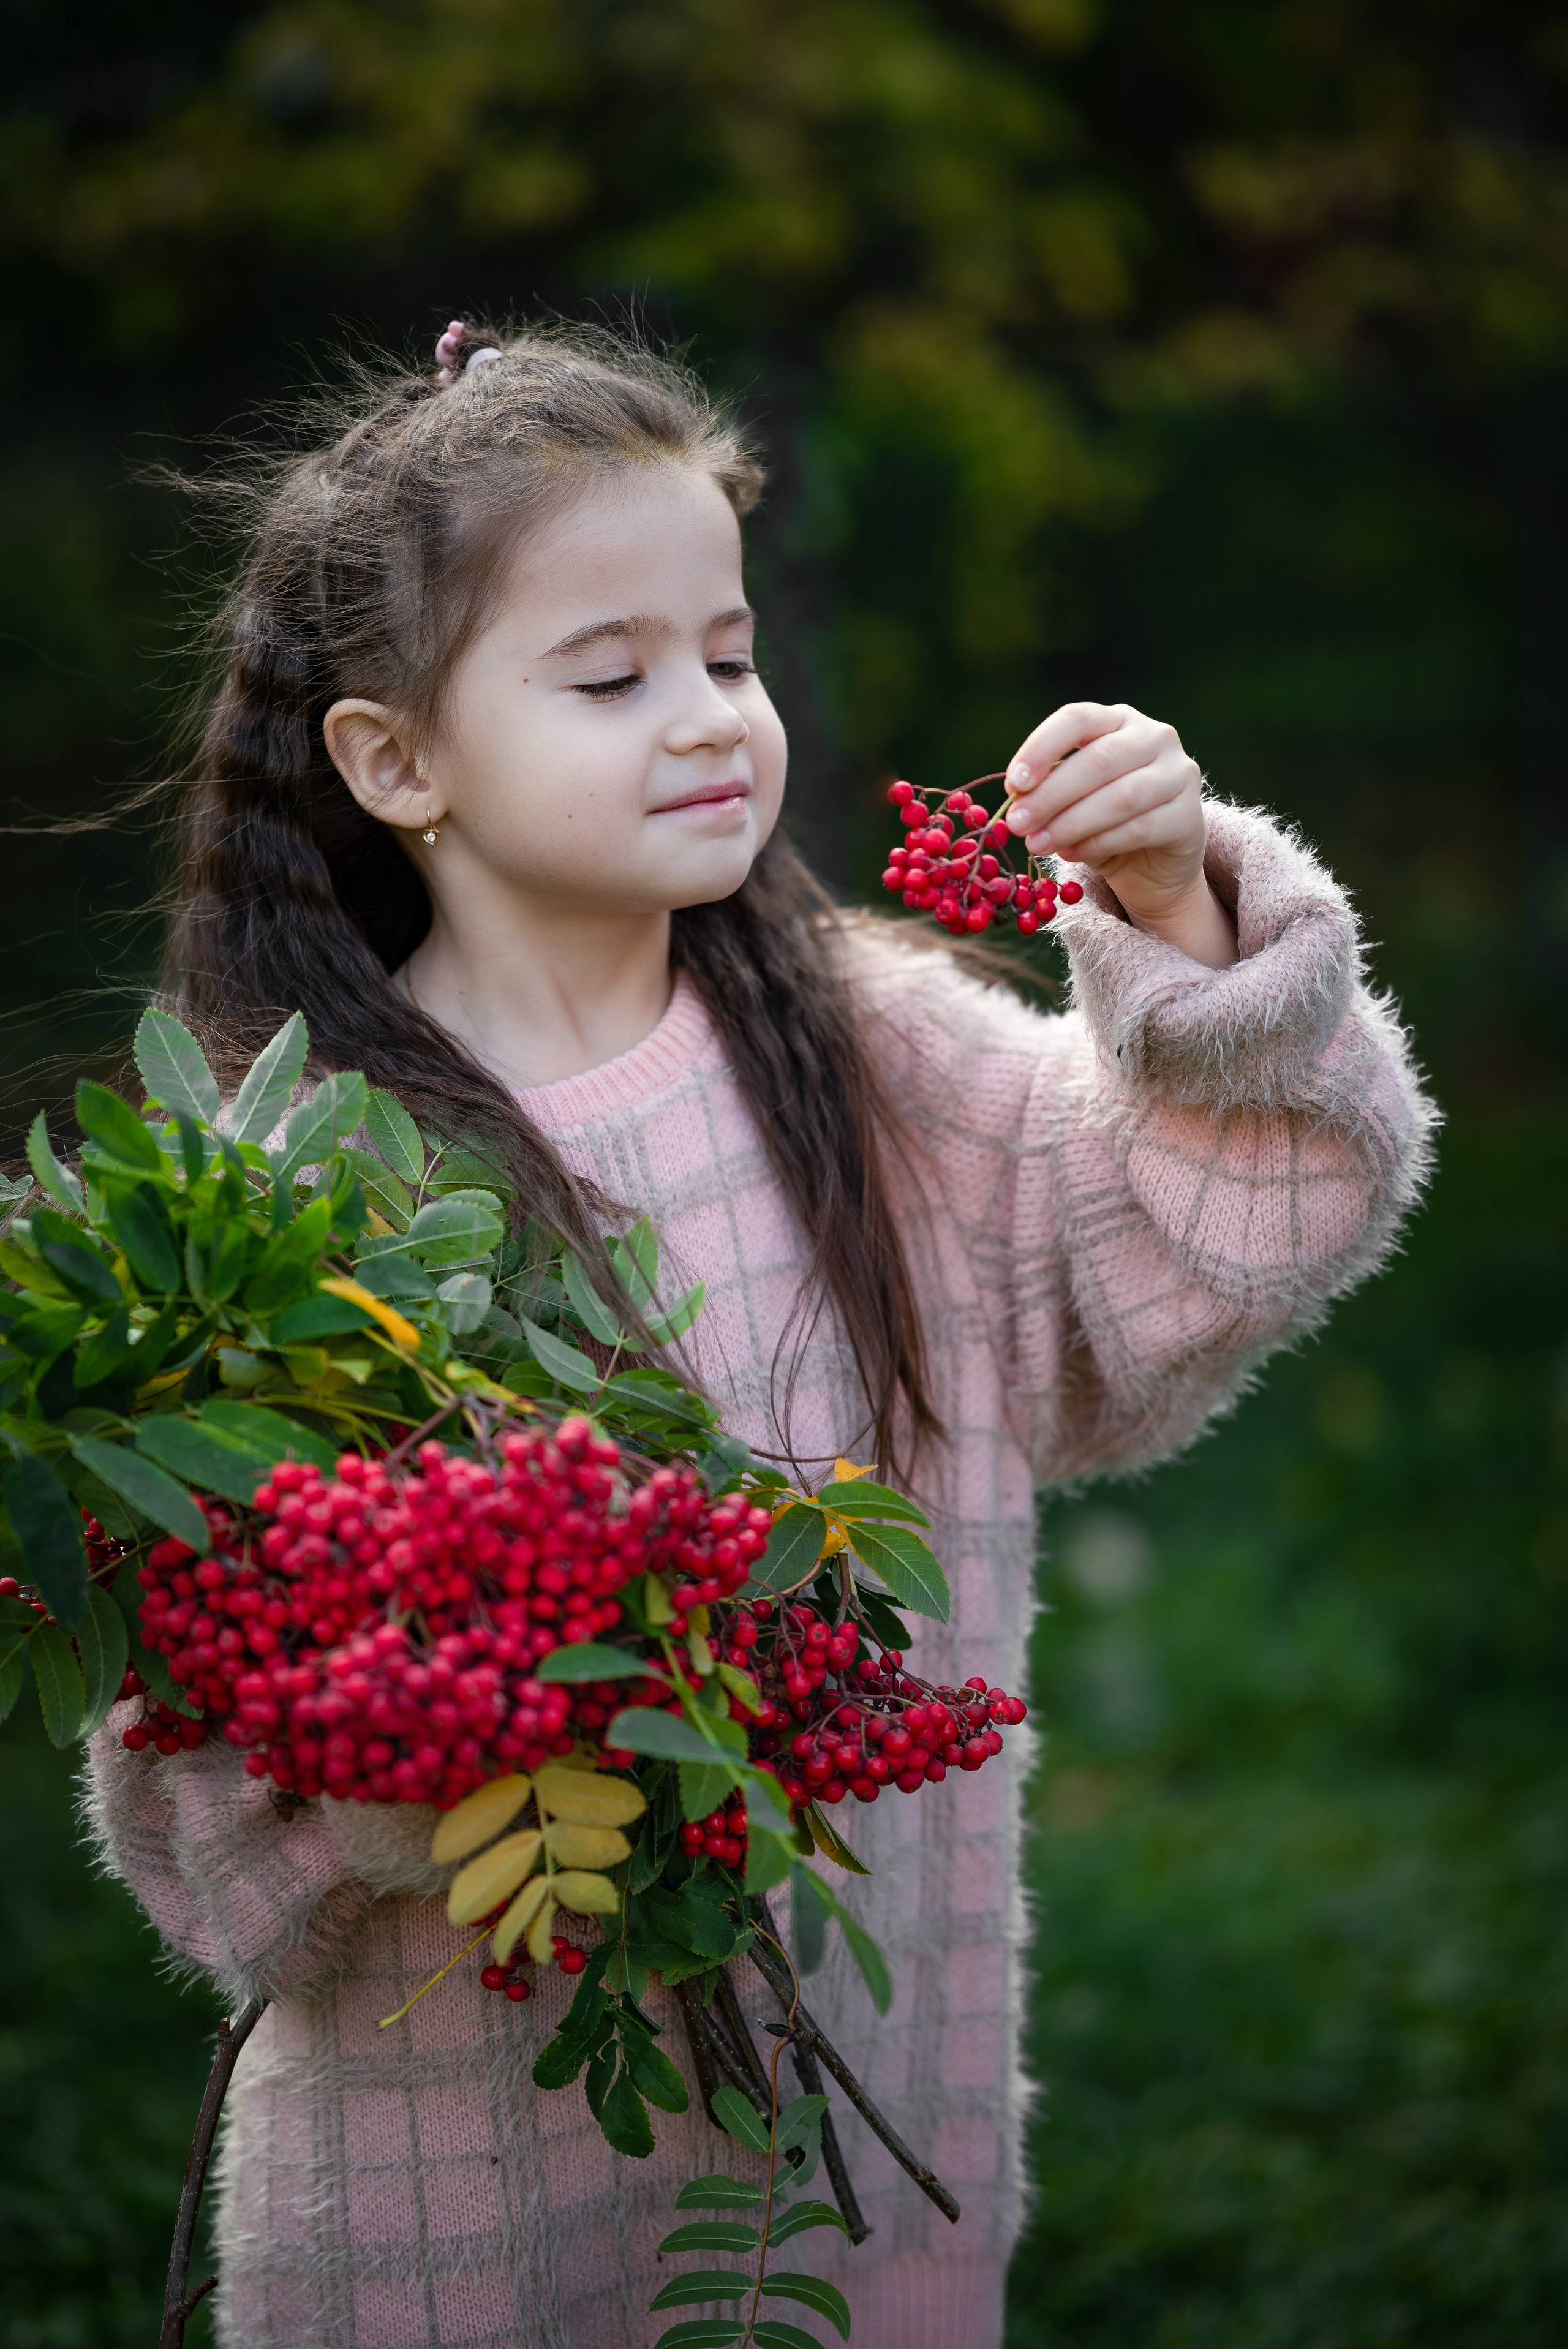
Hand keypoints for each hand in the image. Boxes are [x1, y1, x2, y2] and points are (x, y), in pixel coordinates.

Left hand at [1002, 701, 1236, 967]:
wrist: (1152, 866)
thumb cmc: (1102, 822)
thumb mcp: (1071, 798)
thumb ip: (1048, 790)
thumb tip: (1015, 801)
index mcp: (1119, 720)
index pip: (1077, 718)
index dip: (1041, 748)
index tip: (1012, 784)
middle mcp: (1155, 737)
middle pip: (1098, 760)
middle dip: (1051, 795)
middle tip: (1017, 824)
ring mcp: (1178, 774)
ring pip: (1120, 797)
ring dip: (1071, 823)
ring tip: (1037, 844)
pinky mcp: (1189, 816)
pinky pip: (1139, 828)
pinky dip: (1098, 843)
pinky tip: (1071, 853)